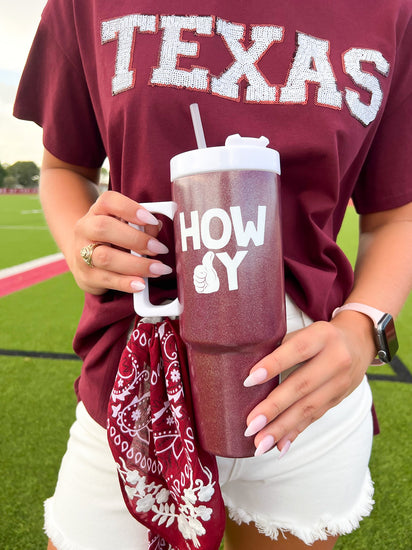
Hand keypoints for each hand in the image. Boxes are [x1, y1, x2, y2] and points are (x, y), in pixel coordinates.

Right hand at [71, 191, 171, 294]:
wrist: (83, 259)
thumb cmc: (111, 239)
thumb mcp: (125, 227)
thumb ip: (143, 226)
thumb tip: (157, 227)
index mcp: (97, 211)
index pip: (108, 201)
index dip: (130, 208)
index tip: (151, 220)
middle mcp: (85, 229)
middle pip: (104, 228)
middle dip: (136, 239)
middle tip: (159, 248)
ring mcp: (82, 253)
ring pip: (105, 257)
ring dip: (136, 264)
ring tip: (157, 269)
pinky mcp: (87, 276)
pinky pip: (107, 280)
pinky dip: (126, 283)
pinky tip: (141, 284)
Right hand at [193, 251, 219, 293]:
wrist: (216, 284)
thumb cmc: (213, 275)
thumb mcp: (209, 267)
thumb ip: (208, 260)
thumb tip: (210, 252)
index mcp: (199, 271)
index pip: (196, 271)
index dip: (201, 273)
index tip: (205, 273)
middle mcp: (197, 277)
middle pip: (195, 278)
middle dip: (202, 278)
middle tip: (206, 278)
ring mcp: (198, 283)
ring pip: (196, 283)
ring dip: (202, 284)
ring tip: (206, 283)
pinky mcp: (199, 289)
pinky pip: (197, 289)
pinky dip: (202, 289)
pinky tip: (205, 287)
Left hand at [244, 311, 375, 455]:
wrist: (358, 343)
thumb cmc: (318, 337)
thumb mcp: (304, 332)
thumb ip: (281, 347)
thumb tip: (248, 375)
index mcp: (322, 336)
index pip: (297, 350)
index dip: (274, 365)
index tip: (249, 381)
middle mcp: (335, 360)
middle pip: (302, 385)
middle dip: (274, 408)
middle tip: (250, 425)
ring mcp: (340, 383)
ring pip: (308, 408)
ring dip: (281, 428)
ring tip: (259, 443)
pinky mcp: (338, 400)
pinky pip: (314, 418)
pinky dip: (295, 433)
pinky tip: (279, 447)